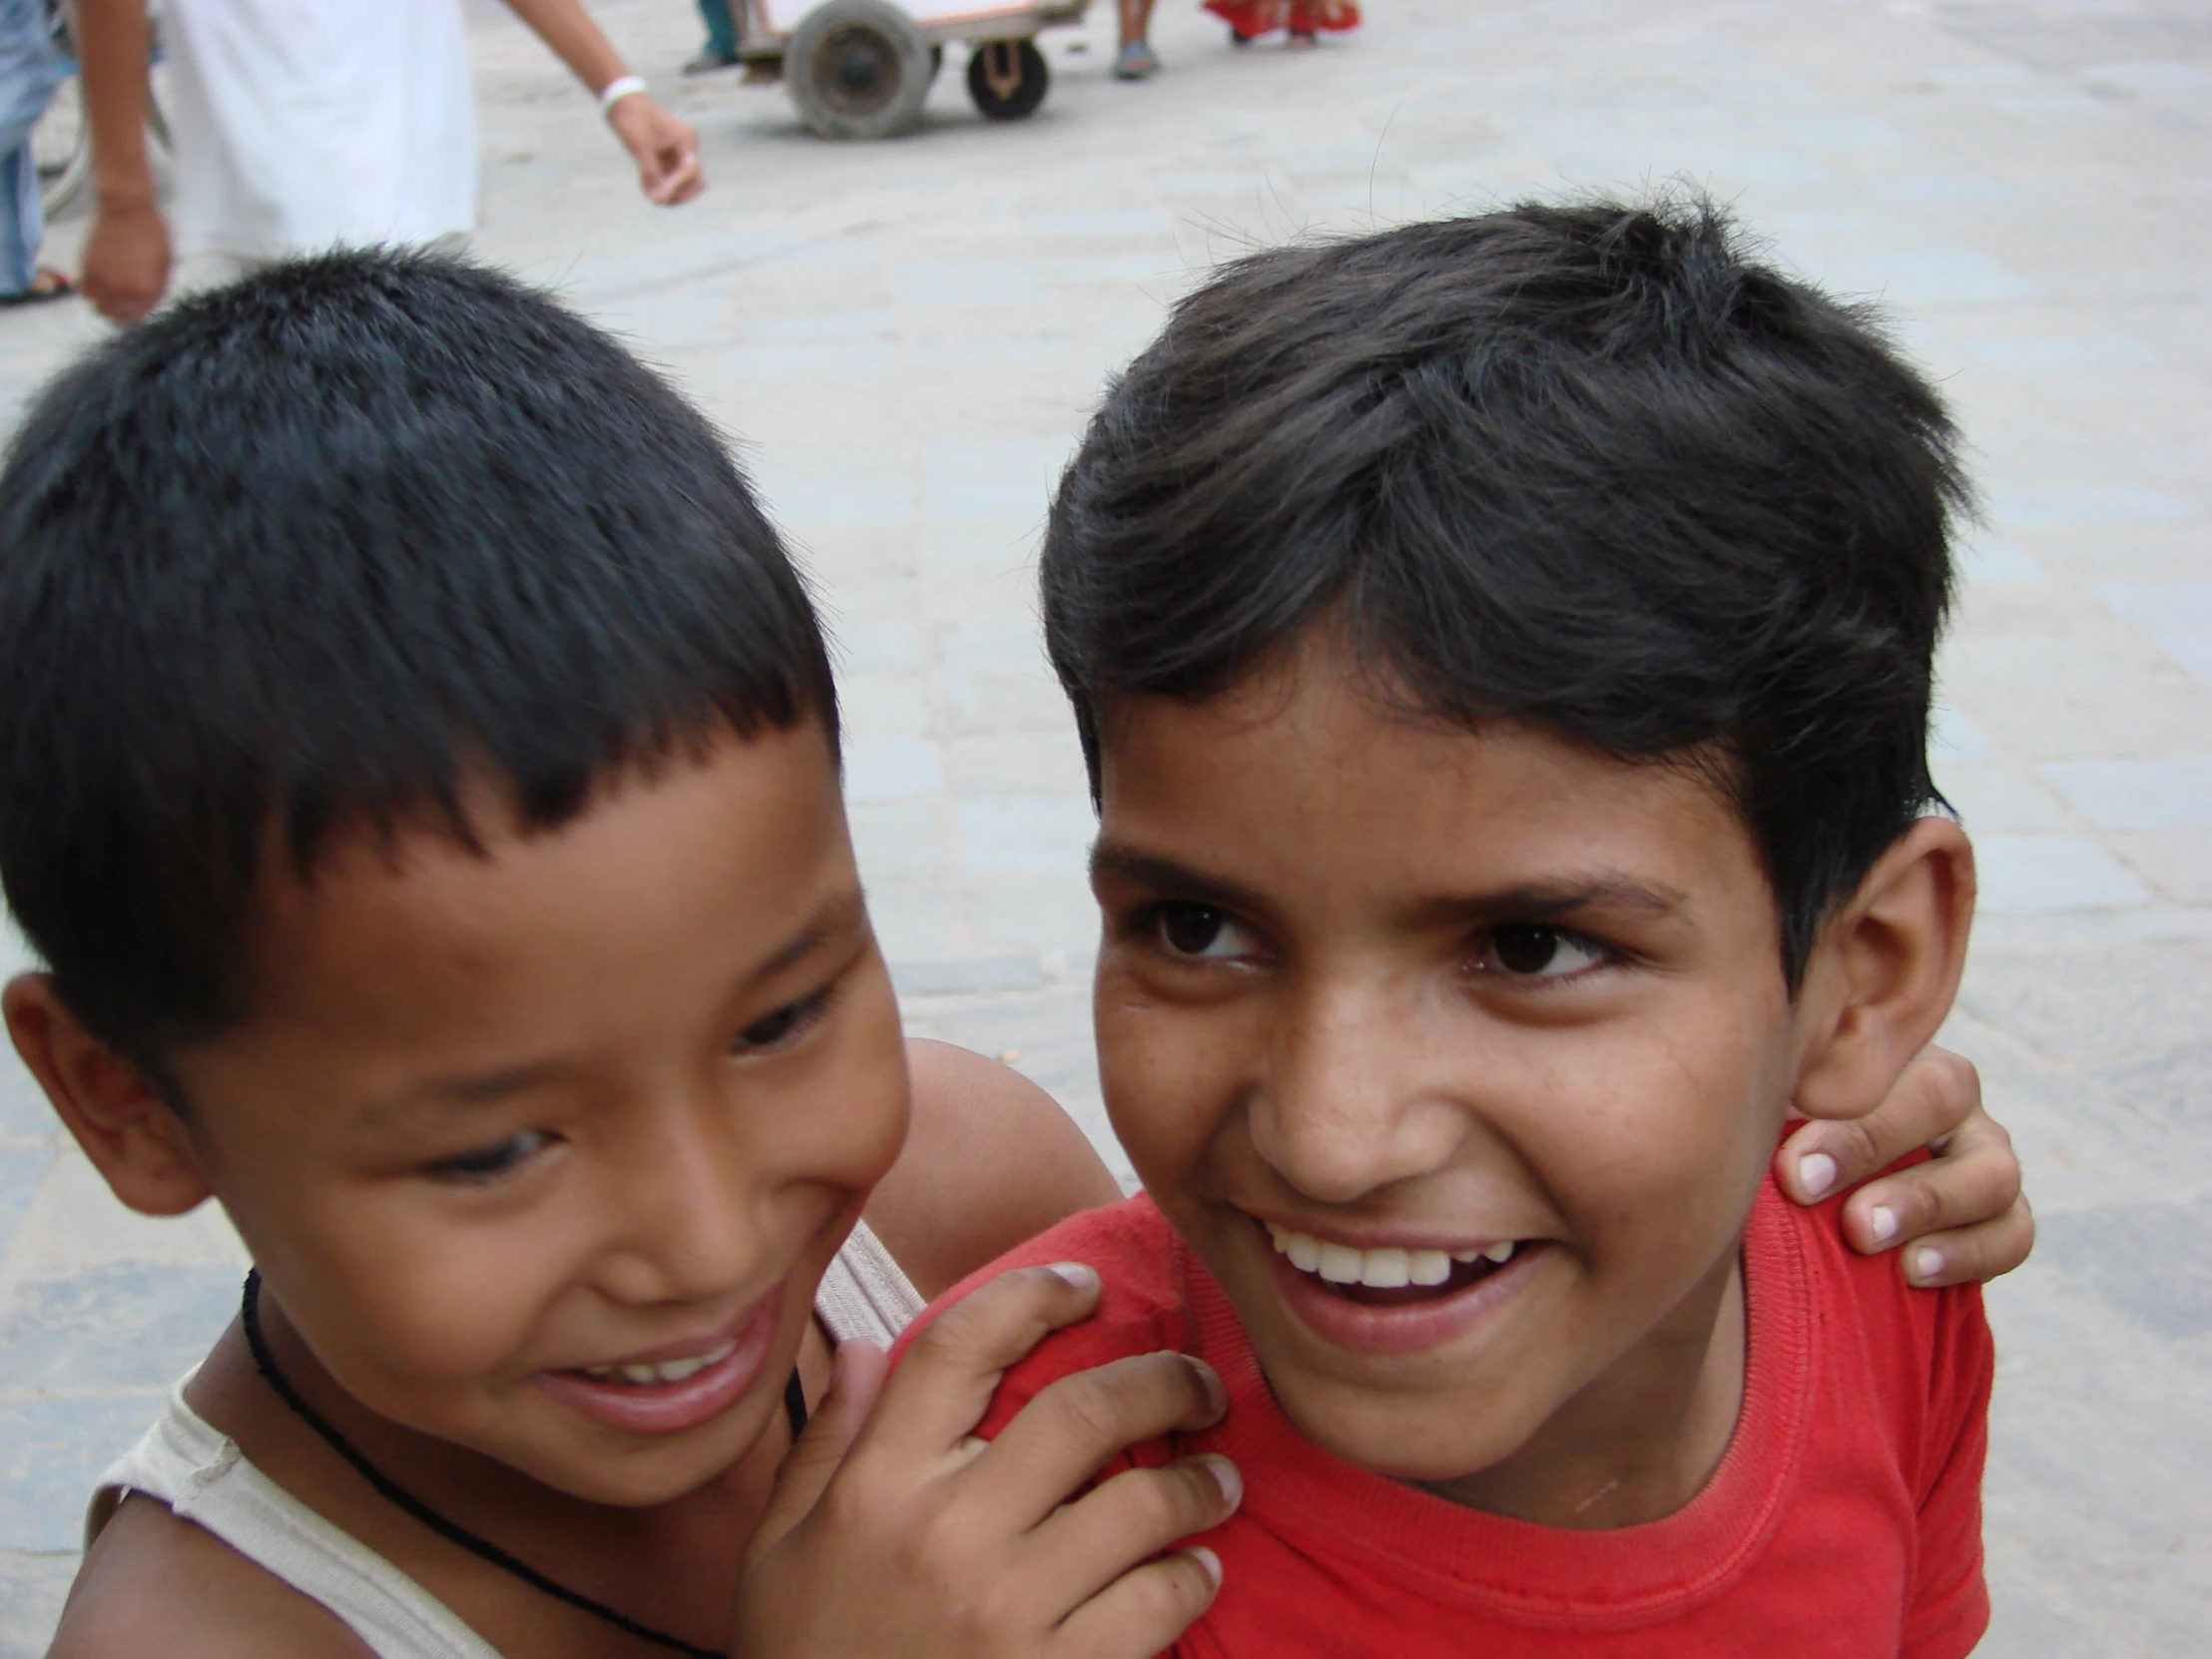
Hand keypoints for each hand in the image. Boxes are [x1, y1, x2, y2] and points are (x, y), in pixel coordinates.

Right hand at [80, 197, 169, 324]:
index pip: (139, 315)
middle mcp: (122, 289)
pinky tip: (98, 286)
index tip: (136, 311)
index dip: (138, 314)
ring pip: (97, 306)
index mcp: (146, 290)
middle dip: (120, 315)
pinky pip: (84, 290)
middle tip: (122, 309)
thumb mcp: (167, 264)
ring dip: (103, 305)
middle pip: (115, 316)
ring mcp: (102, 279)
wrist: (127, 210)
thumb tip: (149, 300)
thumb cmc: (153, 234)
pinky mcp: (86, 267)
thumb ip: (158, 286)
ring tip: (109, 298)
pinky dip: (91, 292)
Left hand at [606, 94, 704, 204]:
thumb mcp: (640, 146)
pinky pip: (670, 180)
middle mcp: (686, 149)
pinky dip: (661, 187)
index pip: (690, 172)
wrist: (621, 101)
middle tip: (662, 201)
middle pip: (696, 182)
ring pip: (683, 184)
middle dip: (681, 194)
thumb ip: (650, 173)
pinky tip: (647, 188)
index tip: (658, 194)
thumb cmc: (632, 117)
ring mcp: (677, 154)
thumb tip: (657, 199)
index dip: (676, 185)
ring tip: (651, 195)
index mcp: (686, 141)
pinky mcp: (666, 158)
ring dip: (670, 193)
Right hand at [738, 1262, 1238, 1657]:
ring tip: (1218, 1481)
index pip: (961, 1346)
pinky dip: (1190, 1578)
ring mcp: (1005, 1609)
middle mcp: (946, 1533)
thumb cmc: (806, 1655)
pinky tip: (1196, 1571)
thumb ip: (828, 1443)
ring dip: (1199, 1484)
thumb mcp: (782, 1548)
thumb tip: (862, 1346)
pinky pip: (1153, 1605)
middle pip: (1083, 1412)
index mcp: (878, 1485)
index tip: (1085, 1287)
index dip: (1033, 1295)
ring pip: (1138, 1505)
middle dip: (1164, 1382)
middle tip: (1199, 1386)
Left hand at [1777, 1046, 2032, 1287]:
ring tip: (1864, 1235)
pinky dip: (1969, 1254)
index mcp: (1887, 1052)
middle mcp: (1947, 1094)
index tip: (1787, 1169)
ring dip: (1925, 1205)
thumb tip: (1733, 1109)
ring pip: (1991, 1169)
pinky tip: (1912, 1271)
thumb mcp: (1771, 1117)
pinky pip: (2012, 1232)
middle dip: (1870, 1144)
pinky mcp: (2004, 1215)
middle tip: (1807, 1190)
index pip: (1881, 1059)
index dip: (1837, 1114)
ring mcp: (1984, 1153)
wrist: (1817, 1203)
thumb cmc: (1779, 1146)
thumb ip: (1766, 1110)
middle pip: (1940, 1095)